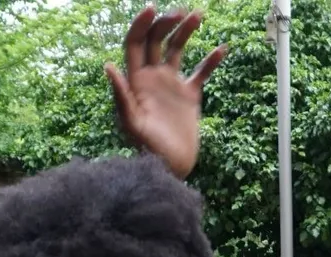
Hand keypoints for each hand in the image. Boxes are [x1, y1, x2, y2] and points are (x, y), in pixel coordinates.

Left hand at [104, 4, 225, 179]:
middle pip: (157, 40)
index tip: (153, 9)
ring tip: (199, 15)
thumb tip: (109, 66)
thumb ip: (121, 95)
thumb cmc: (147, 149)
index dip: (142, 24)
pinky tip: (222, 49)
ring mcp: (171, 85)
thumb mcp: (132, 123)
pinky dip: (211, 61)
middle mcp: (152, 78)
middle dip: (166, 23)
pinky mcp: (189, 96)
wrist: (170, 168)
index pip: (135, 43)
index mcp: (136, 80)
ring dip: (186, 31)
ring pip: (178, 49)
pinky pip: (201, 73)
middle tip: (182, 13)